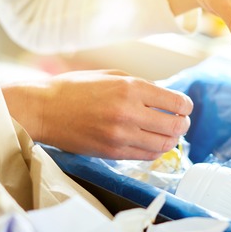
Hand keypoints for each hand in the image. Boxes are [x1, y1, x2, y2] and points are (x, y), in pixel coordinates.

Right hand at [2, 70, 192, 159]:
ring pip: (164, 145)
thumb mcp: (112, 76)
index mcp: (130, 88)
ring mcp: (121, 135)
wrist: (44, 109)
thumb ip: (141, 86)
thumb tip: (166, 98)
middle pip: (175, 126)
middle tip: (181, 122)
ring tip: (169, 134)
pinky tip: (152, 142)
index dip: (185, 106)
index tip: (183, 107)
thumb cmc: (75, 88)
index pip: (176, 102)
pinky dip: (155, 150)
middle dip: (183, 124)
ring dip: (172, 140)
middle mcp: (129, 112)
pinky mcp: (112, 152)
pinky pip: (146, 155)